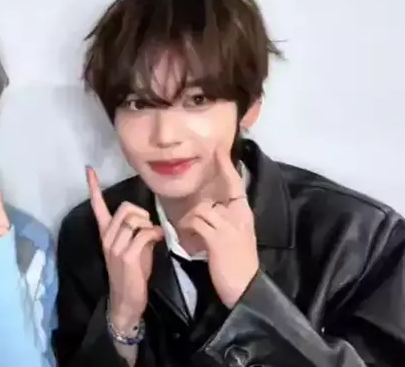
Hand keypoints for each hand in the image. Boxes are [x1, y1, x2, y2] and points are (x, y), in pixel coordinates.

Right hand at [87, 167, 163, 330]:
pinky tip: (156, 240)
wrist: (126, 299)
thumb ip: (137, 232)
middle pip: (125, 209)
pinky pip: (142, 234)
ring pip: (133, 220)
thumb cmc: (132, 274)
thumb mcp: (134, 249)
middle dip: (142, 213)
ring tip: (152, 236)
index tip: (89, 170)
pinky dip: (153, 234)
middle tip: (148, 226)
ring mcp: (115, 247)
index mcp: (106, 234)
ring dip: (148, 224)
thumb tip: (149, 222)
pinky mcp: (126, 256)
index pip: (97, 207)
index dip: (93, 188)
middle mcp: (107, 238)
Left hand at [177, 147, 257, 307]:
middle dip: (198, 208)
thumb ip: (226, 220)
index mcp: (245, 214)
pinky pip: (197, 222)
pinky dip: (189, 231)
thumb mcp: (236, 237)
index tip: (217, 149)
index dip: (225, 165)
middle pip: (214, 197)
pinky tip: (191, 243)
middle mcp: (239, 216)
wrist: (246, 286)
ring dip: (191, 222)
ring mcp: (229, 226)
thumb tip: (210, 208)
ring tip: (191, 239)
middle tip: (190, 223)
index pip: (235, 183)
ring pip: (202, 209)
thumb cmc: (239, 264)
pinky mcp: (218, 238)